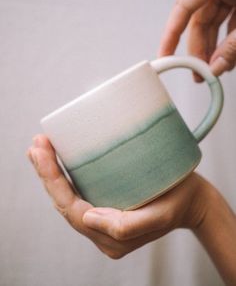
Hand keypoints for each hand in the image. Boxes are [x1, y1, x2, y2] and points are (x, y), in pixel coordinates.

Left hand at [27, 134, 208, 258]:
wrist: (192, 200)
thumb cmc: (178, 202)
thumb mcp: (160, 215)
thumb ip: (128, 226)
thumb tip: (89, 219)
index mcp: (110, 237)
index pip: (71, 210)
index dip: (53, 182)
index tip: (42, 153)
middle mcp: (101, 230)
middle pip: (64, 203)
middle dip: (46, 174)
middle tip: (37, 145)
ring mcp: (102, 217)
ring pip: (68, 197)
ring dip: (50, 173)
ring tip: (39, 149)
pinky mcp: (107, 203)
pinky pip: (78, 192)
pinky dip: (64, 175)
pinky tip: (57, 159)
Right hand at [159, 0, 235, 80]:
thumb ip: (235, 41)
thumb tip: (216, 67)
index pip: (184, 6)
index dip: (171, 33)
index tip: (165, 56)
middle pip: (200, 20)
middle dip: (198, 49)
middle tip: (198, 72)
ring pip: (215, 24)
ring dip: (214, 48)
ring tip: (214, 70)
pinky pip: (230, 22)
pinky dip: (228, 40)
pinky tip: (227, 57)